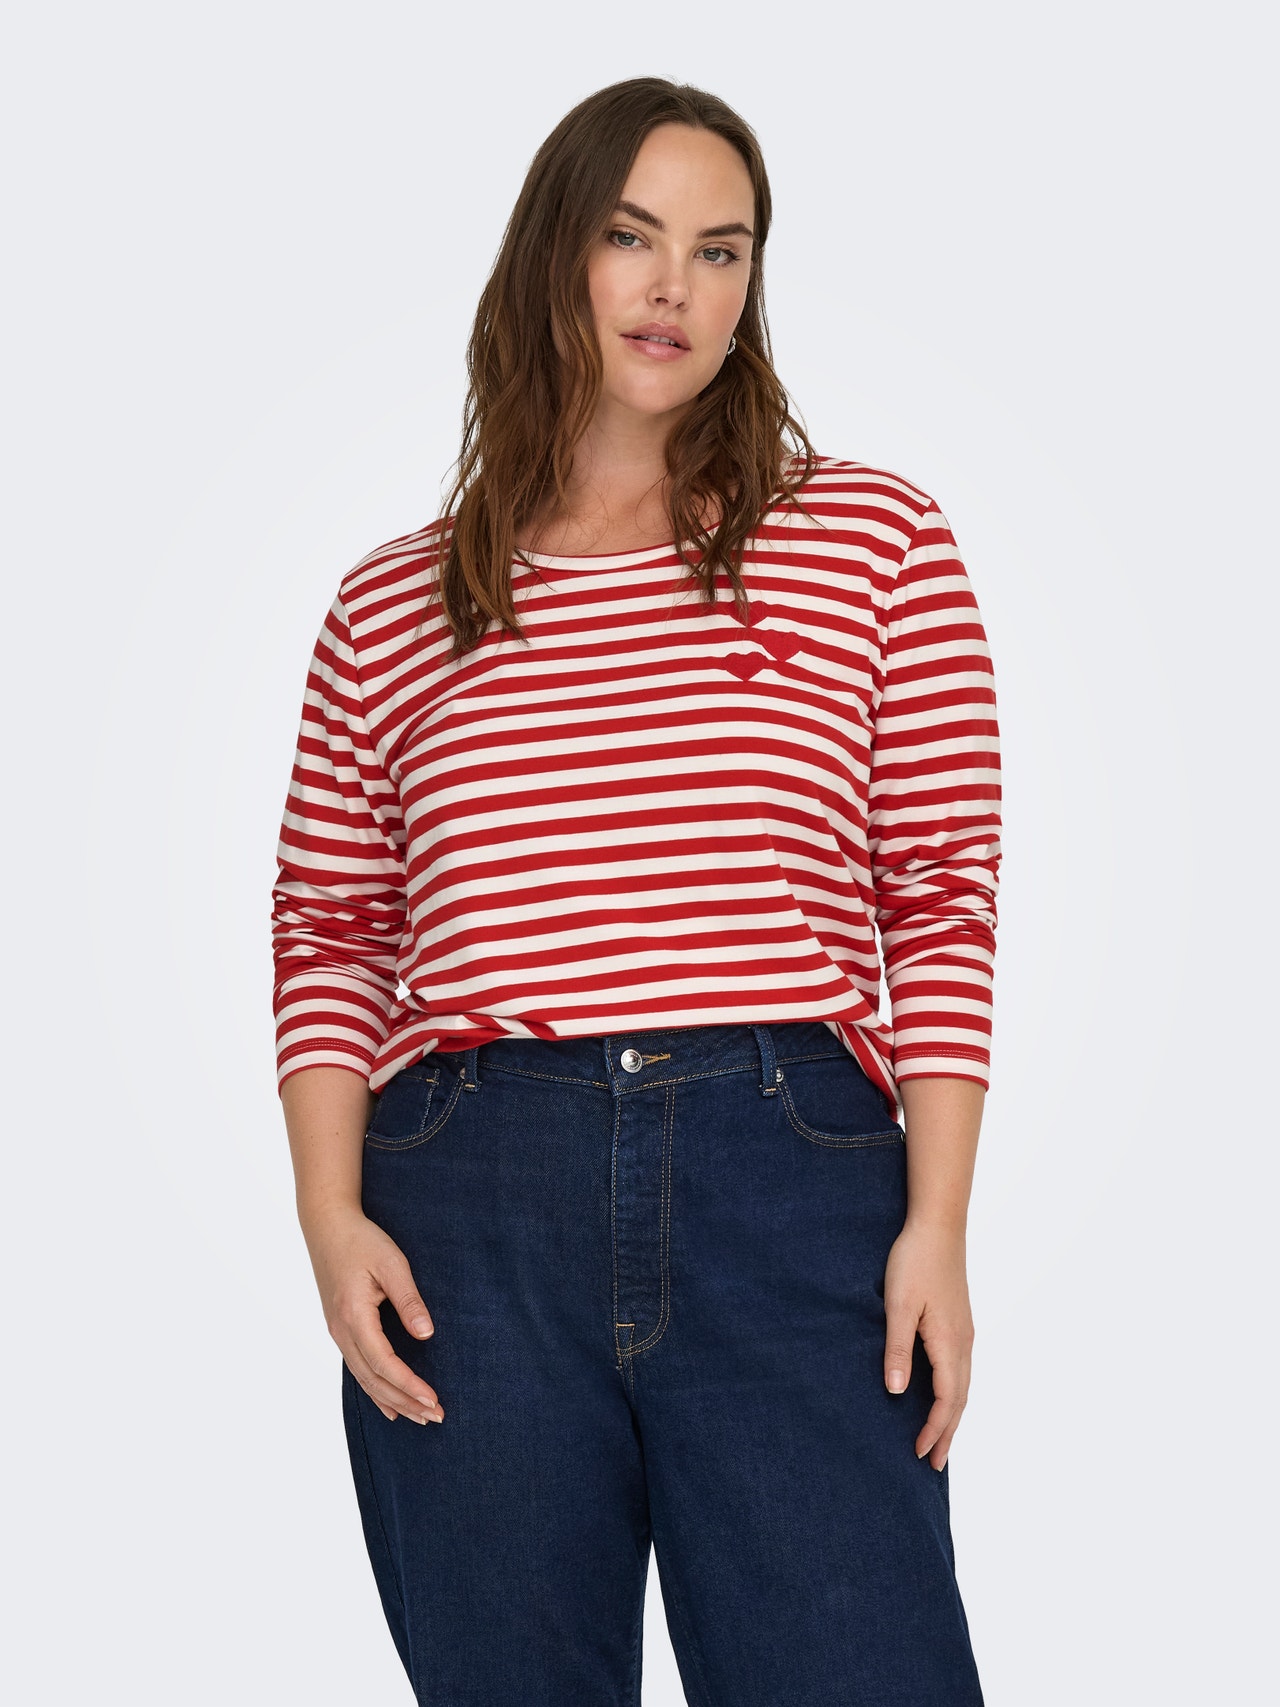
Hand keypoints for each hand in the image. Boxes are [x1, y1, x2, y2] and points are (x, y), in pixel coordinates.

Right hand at [303, 1203, 444, 1424]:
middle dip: (405, 1402)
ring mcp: (338, 1332)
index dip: (408, 1385)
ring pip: (365, 1379)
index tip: (433, 1400)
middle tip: (436, 1417)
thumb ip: (409, 1300)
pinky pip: (358, 1369)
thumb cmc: (361, 1240)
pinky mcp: (340, 1329)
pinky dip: (375, 1391)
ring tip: (420, 1417)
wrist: (327, 1226)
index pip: (383, 1363)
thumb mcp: (391, 1263)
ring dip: (393, 1400)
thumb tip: (427, 1335)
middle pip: (374, 1379)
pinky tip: (389, 1407)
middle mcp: (341, 1331)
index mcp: (353, 1316)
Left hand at [882, 1218, 973, 1469]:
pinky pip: (961, 1369)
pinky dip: (953, 1393)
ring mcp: (965, 1331)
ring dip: (952, 1415)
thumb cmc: (914, 1262)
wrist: (938, 1226)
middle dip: (947, 1433)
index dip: (934, 1430)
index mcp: (949, 1343)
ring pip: (963, 1385)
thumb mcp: (897, 1306)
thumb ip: (897, 1350)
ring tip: (938, 1438)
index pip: (947, 1401)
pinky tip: (942, 1394)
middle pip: (960, 1400)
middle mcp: (964, 1342)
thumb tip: (897, 1392)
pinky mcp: (959, 1322)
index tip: (918, 1454)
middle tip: (933, 1463)